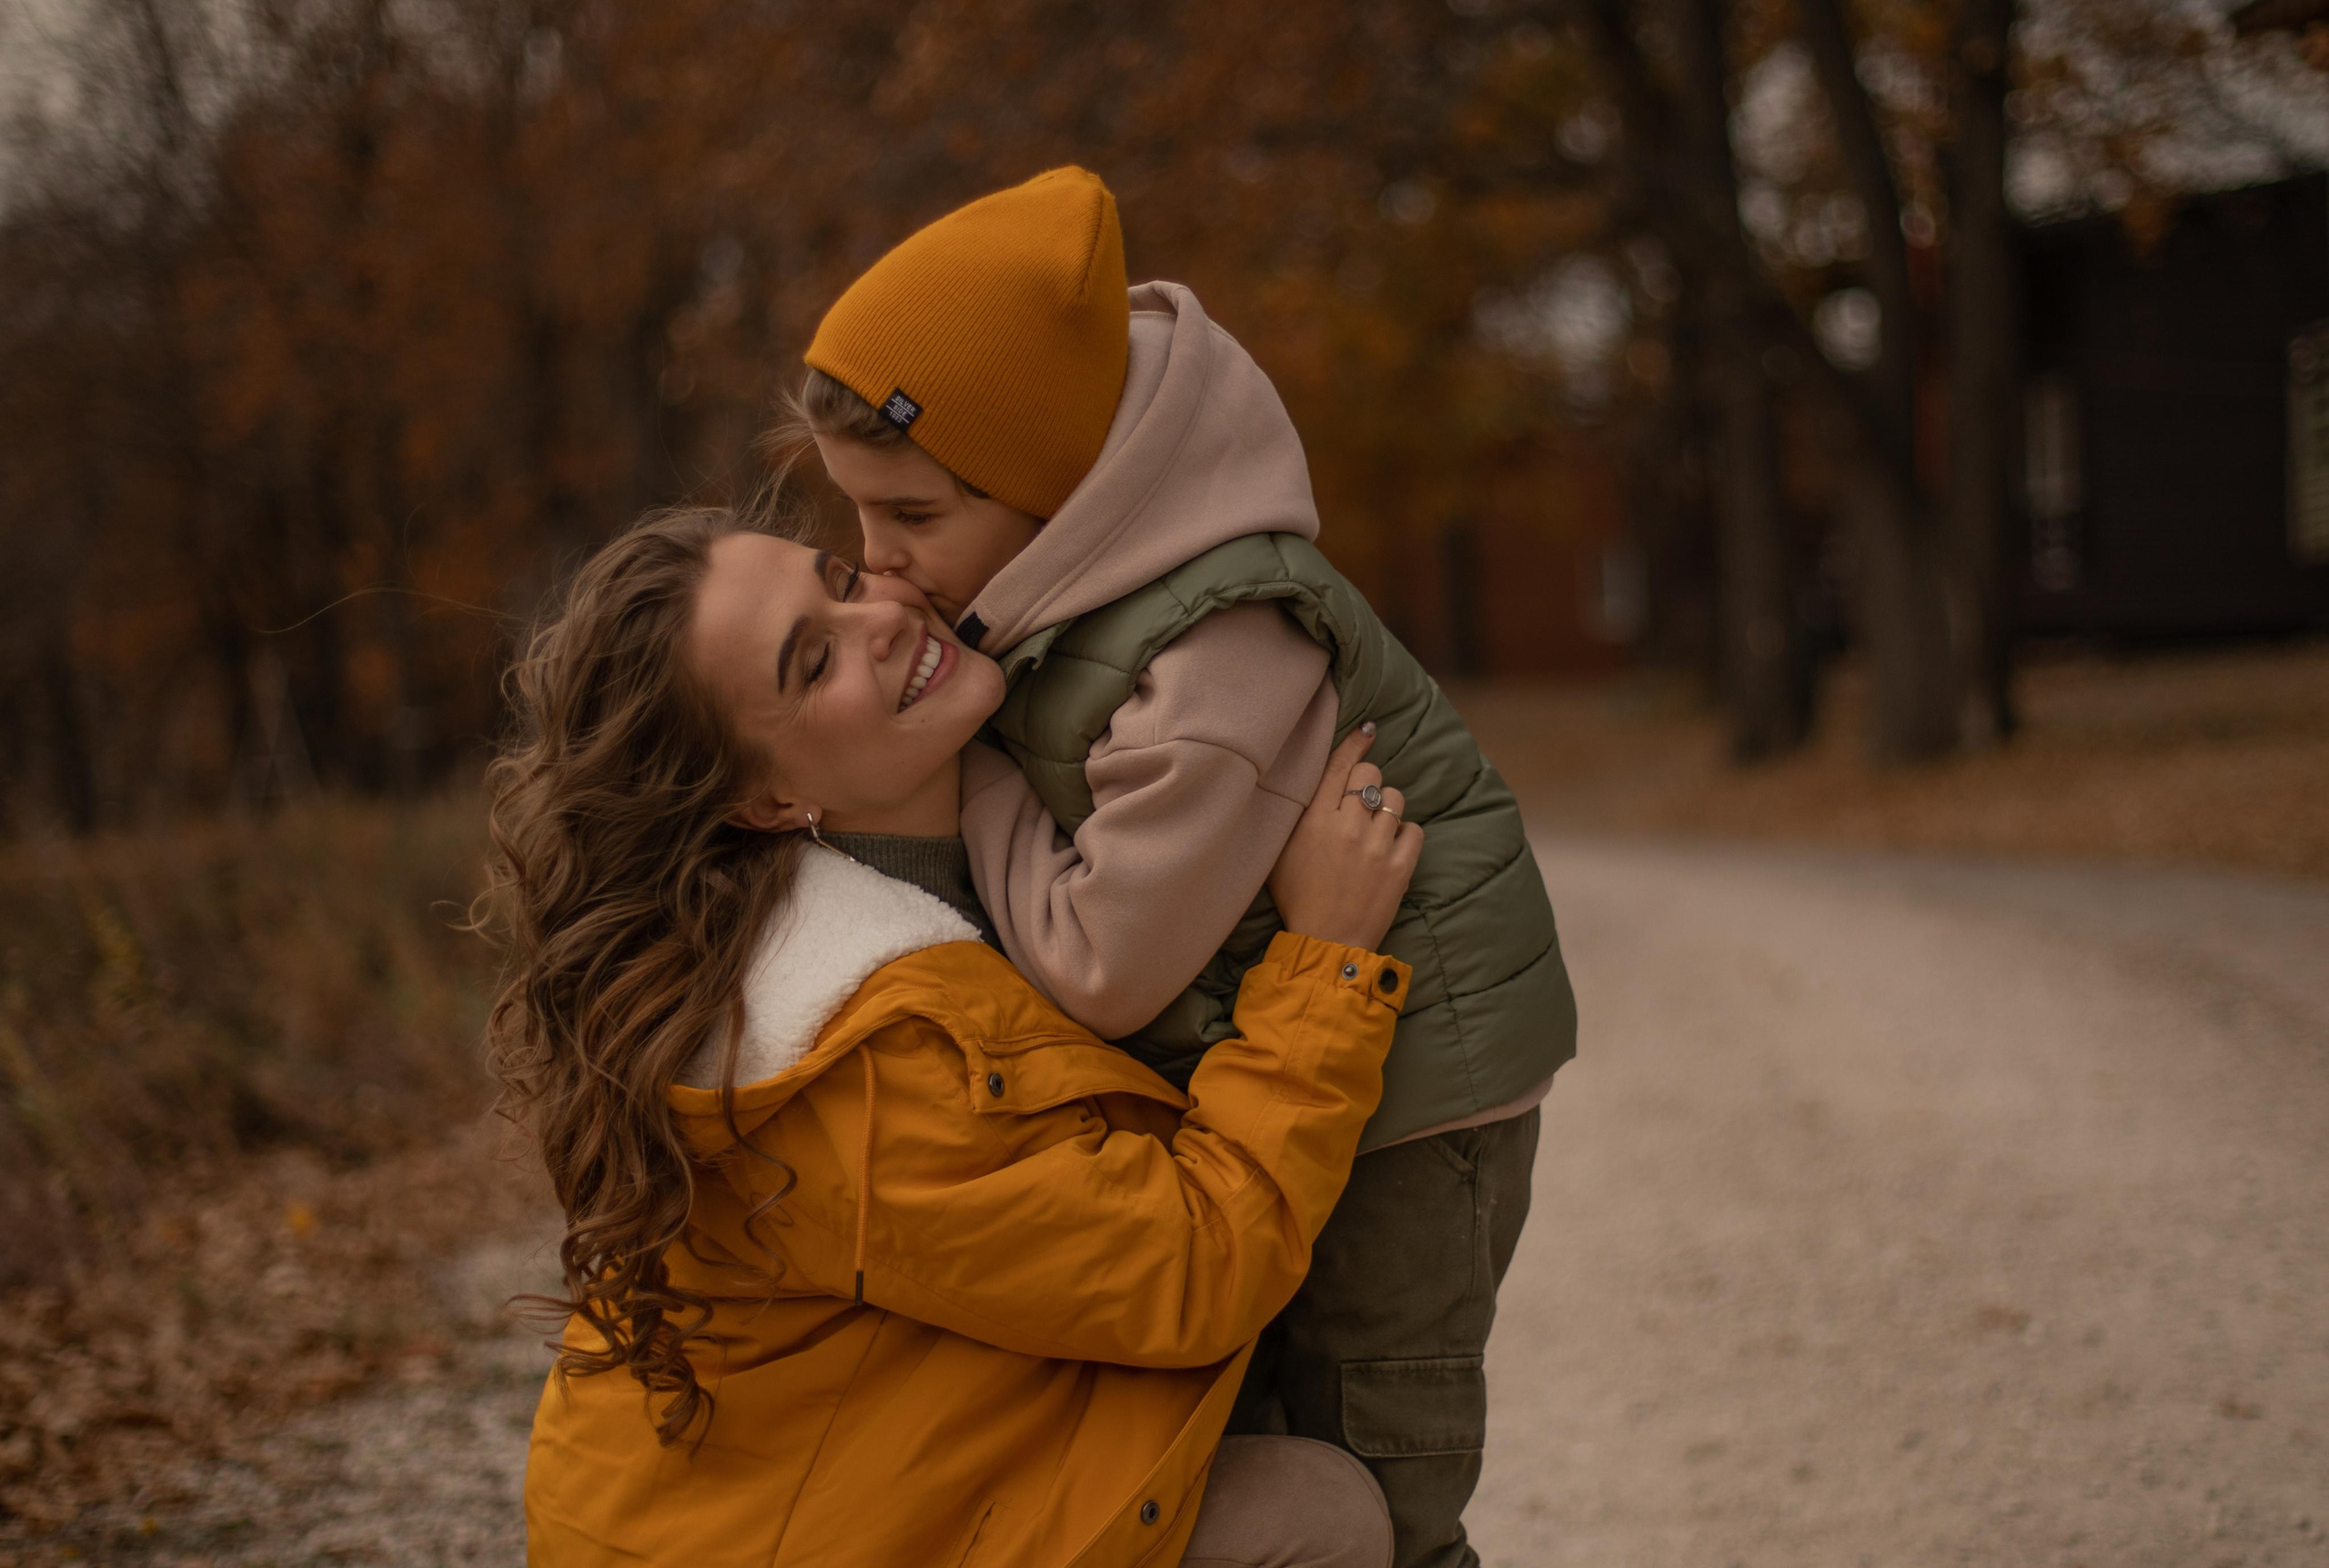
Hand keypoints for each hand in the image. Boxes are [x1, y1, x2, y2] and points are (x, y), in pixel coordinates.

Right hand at [1268, 725, 1423, 952]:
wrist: (1326, 941)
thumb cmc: (1298, 897)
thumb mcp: (1280, 852)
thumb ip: (1296, 815)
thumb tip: (1313, 782)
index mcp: (1314, 820)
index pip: (1339, 766)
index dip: (1356, 742)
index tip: (1368, 729)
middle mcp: (1347, 826)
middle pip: (1370, 775)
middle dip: (1368, 782)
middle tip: (1361, 803)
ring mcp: (1377, 846)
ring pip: (1395, 799)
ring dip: (1387, 809)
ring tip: (1375, 831)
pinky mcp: (1400, 866)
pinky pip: (1414, 829)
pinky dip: (1404, 835)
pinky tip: (1390, 848)